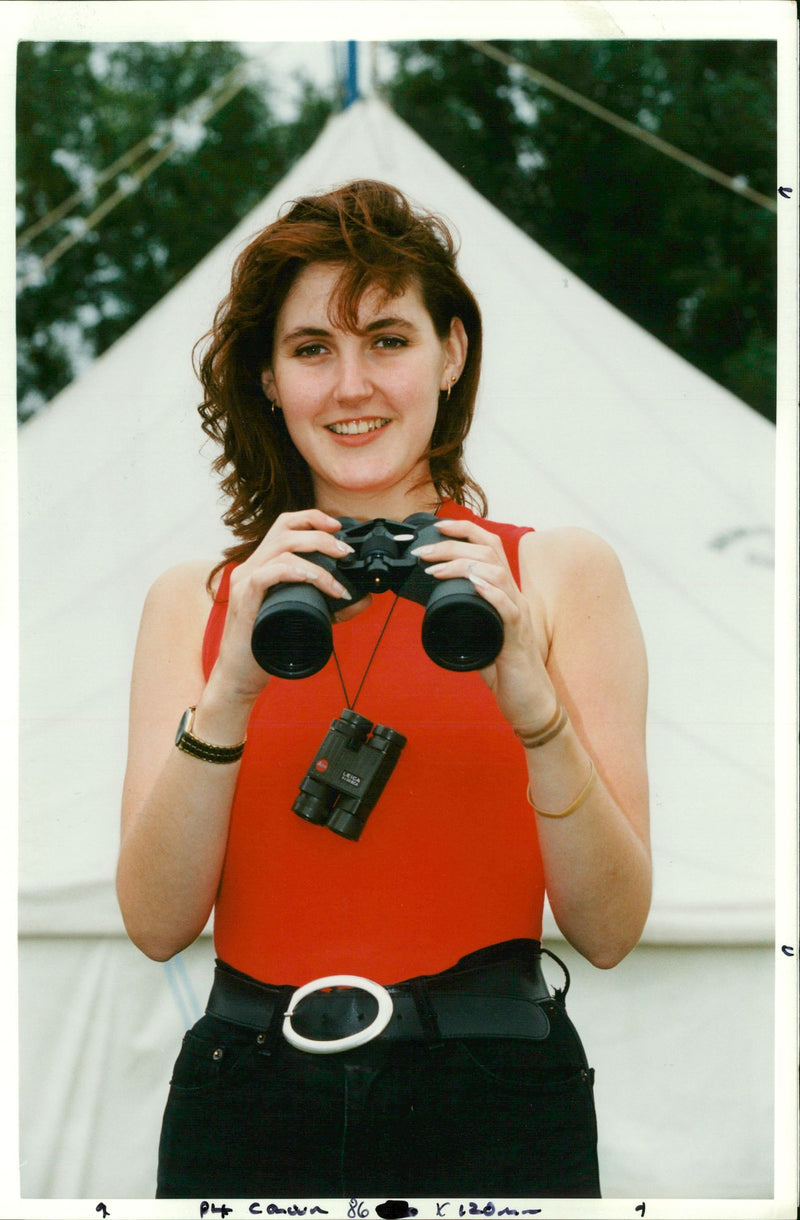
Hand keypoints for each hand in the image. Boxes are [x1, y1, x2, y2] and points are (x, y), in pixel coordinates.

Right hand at [210, 509, 369, 701]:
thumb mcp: (306, 618)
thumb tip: (363, 598)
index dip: (311, 518)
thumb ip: (333, 607)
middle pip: (285, 530)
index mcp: (263, 565)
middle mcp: (252, 566)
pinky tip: (314, 582)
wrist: (240, 674)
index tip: (337, 526)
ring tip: (337, 579)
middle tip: (345, 553)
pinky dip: (296, 573)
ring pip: (281, 549)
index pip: (284, 525)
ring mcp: (245, 581)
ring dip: (316, 559)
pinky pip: (267, 574)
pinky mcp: (244, 599)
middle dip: (320, 535)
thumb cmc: (267, 645)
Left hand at [412, 519, 556, 728]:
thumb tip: (433, 605)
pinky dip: (492, 593)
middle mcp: (514, 596)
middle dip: (452, 545)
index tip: (439, 526)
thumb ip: (465, 616)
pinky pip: (508, 608)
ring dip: (462, 566)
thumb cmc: (505, 669)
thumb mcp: (478, 634)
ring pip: (495, 574)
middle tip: (423, 553)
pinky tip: (476, 585)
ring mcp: (517, 614)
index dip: (466, 530)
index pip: (490, 547)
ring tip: (435, 569)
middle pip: (487, 553)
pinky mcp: (517, 637)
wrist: (529, 701)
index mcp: (504, 592)